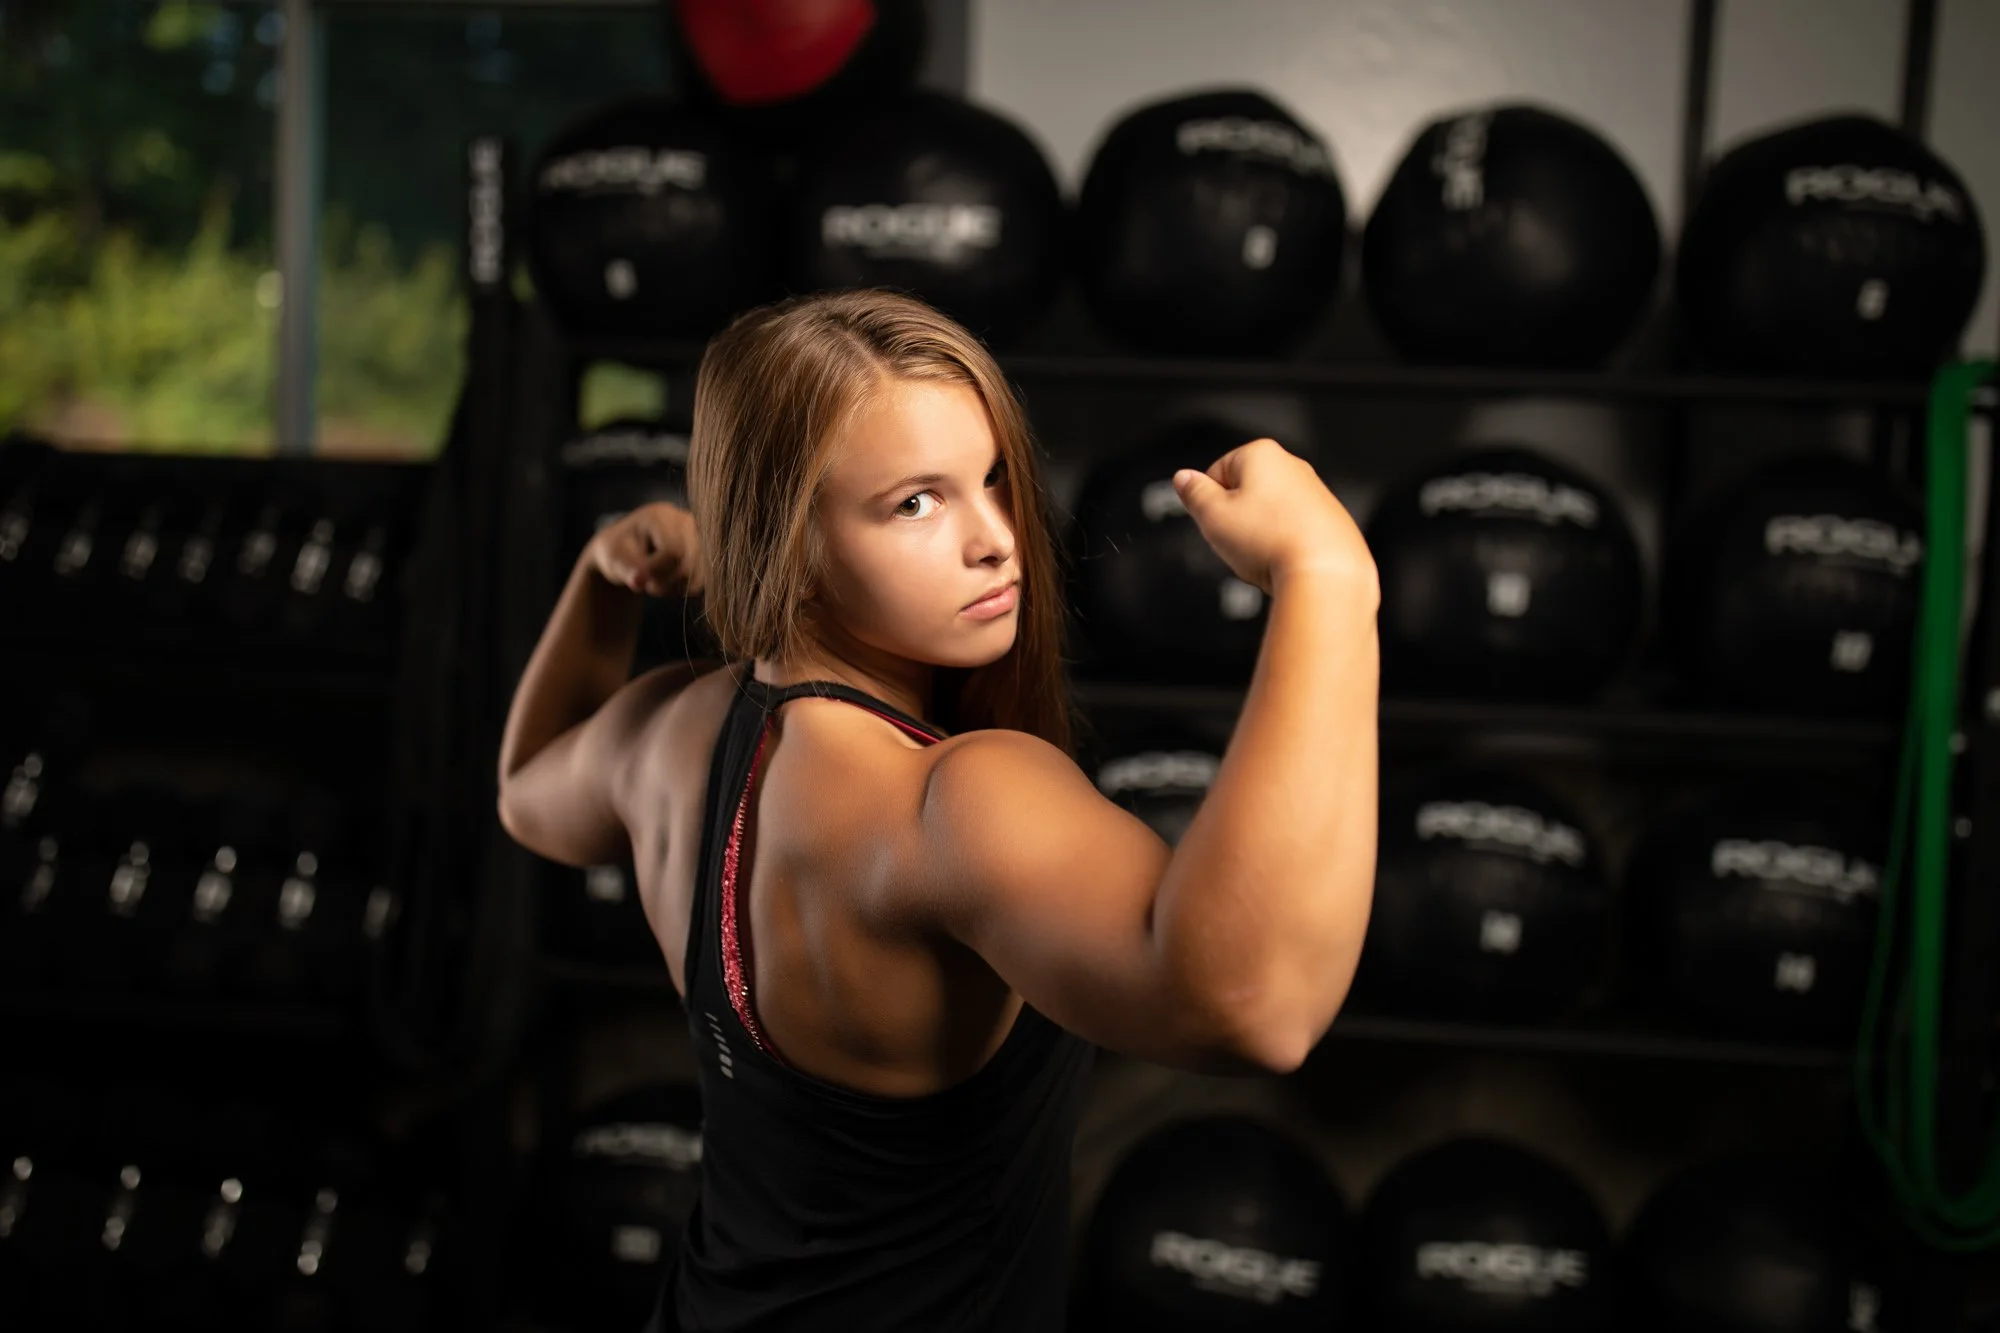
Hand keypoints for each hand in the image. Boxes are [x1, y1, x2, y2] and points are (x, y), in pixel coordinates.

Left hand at [587, 501, 704, 598]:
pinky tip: (666, 580)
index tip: (636, 580)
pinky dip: (680, 588)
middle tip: (644, 582)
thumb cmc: (618, 551)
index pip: (673, 551)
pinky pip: (699, 582)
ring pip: (695, 577)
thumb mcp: (615, 558)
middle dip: (663, 582)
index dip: (655, 571)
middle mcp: (687, 522)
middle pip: (687, 565)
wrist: (627, 551)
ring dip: (671, 587)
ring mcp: (700, 537)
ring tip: (653, 580)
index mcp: (662, 515)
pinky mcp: (705, 554)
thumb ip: (627, 569)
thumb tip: (638, 582)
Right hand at [1171, 438, 1375, 598]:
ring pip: (1269, 513)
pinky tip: (1282, 560)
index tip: (1213, 521)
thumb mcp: (1212, 516)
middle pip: (1244, 492)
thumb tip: (1184, 478)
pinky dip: (1284, 543)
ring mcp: (1314, 492)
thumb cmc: (1272, 541)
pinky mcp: (1329, 519)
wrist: (1324, 571)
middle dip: (1235, 518)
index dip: (1208, 502)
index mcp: (1261, 454)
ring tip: (1261, 554)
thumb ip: (1193, 493)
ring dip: (1259, 533)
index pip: (1215, 472)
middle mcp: (1292, 466)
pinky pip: (1293, 529)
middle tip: (1235, 540)